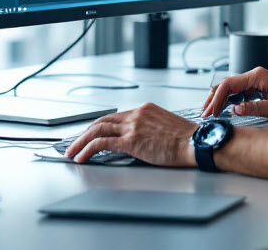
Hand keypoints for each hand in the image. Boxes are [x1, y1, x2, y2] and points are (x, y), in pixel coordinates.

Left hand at [64, 103, 197, 166]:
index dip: (101, 126)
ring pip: (97, 130)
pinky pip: (102, 143)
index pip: (116, 116)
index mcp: (145, 109)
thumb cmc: (187, 139)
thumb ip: (150, 128)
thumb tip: (141, 139)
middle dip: (85, 132)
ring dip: (81, 142)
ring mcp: (133, 126)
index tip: (92, 134)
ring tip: (72, 152)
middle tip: (75, 142)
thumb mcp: (166, 126)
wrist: (195, 143)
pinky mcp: (131, 140)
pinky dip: (88, 149)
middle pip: (102, 121)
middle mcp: (136, 114)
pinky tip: (82, 157)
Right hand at [201, 67, 267, 120]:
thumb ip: (253, 108)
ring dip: (220, 100)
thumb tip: (233, 110)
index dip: (217, 98)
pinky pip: (239, 94)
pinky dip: (229, 102)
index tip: (210, 111)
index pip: (230, 84)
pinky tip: (224, 110)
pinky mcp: (258, 90)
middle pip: (227, 85)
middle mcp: (256, 76)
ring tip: (210, 113)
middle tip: (205, 113)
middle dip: (214, 99)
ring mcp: (256, 82)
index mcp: (258, 76)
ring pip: (231, 89)